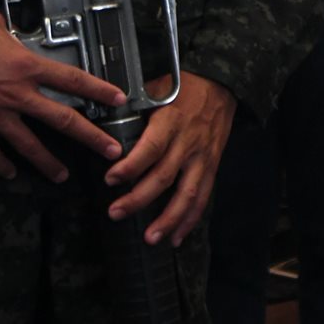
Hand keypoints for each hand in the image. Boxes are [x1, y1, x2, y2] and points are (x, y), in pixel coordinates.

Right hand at [0, 9, 125, 181]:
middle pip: (63, 120)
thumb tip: (10, 33)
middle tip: (110, 150)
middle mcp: (16, 94)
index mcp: (27, 66)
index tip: (119, 99)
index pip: (73, 80)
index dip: (99, 91)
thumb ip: (10, 33)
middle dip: (91, 137)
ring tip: (62, 175)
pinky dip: (0, 165)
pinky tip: (9, 172)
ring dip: (48, 163)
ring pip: (30, 145)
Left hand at [104, 72, 235, 246]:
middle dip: (139, 199)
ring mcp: (202, 158)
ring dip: (168, 219)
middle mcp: (188, 143)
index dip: (130, 167)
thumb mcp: (157, 89)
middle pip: (164, 177)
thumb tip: (101, 119)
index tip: (110, 179)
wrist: (222, 86)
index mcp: (171, 121)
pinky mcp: (211, 167)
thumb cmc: (185, 88)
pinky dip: (190, 220)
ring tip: (150, 237)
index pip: (150, 148)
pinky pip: (202, 198)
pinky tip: (175, 237)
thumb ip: (133, 107)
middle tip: (115, 213)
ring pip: (187, 194)